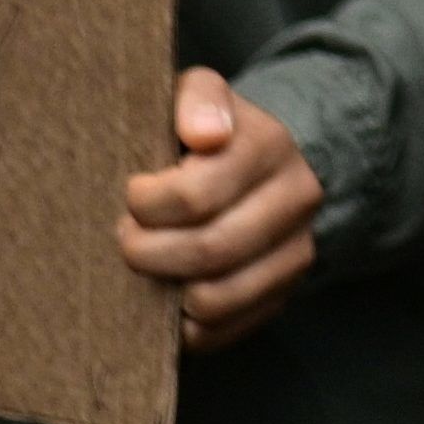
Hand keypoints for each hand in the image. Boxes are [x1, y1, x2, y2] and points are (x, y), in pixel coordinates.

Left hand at [118, 72, 327, 348]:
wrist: (279, 160)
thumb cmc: (217, 131)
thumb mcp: (203, 95)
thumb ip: (197, 100)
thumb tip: (204, 135)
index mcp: (269, 145)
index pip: (196, 194)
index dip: (147, 204)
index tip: (132, 195)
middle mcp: (295, 199)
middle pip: (209, 250)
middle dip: (149, 252)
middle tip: (126, 238)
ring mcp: (297, 250)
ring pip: (219, 298)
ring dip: (167, 292)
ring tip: (149, 267)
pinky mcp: (287, 290)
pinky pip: (230, 328)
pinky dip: (190, 326)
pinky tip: (171, 298)